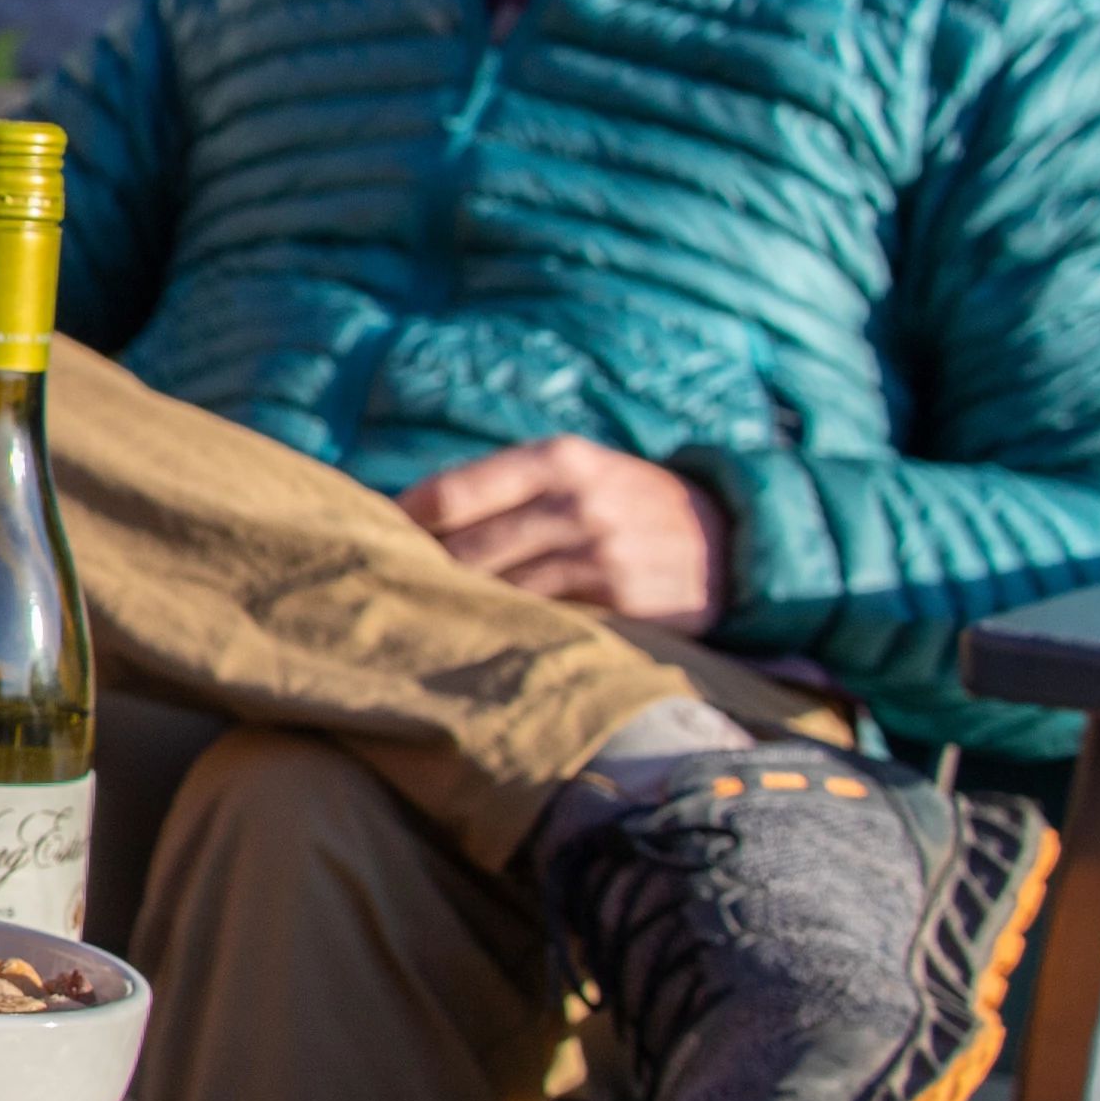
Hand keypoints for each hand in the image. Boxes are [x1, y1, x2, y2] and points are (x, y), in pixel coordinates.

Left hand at [396, 437, 730, 625]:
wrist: (732, 540)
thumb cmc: (626, 505)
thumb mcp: (577, 472)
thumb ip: (502, 488)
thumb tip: (400, 517)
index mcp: (557, 459)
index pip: (449, 495)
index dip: (400, 527)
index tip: (368, 548)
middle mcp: (577, 501)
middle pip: (465, 550)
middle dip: (422, 576)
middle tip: (381, 599)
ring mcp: (601, 555)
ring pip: (498, 591)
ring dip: (457, 611)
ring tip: (421, 625)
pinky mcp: (624, 604)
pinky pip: (544, 622)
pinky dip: (508, 632)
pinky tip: (482, 642)